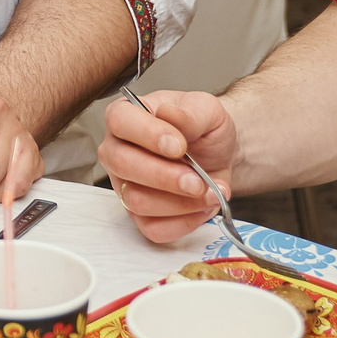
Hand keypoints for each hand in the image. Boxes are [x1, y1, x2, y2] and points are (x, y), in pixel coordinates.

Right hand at [97, 91, 239, 242]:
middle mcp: (117, 151)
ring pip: (137, 201)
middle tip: (197, 179)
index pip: (120, 122)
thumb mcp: (206, 109)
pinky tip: (202, 206)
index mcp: (125, 116)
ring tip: (210, 192)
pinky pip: (153, 229)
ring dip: (179, 202)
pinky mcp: (140, 216)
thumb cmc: (204, 129)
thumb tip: (169, 115)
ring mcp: (125, 185)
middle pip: (123, 165)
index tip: (179, 146)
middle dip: (165, 177)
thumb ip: (189, 112)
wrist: (220, 156)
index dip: (148, 135)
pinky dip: (184, 222)